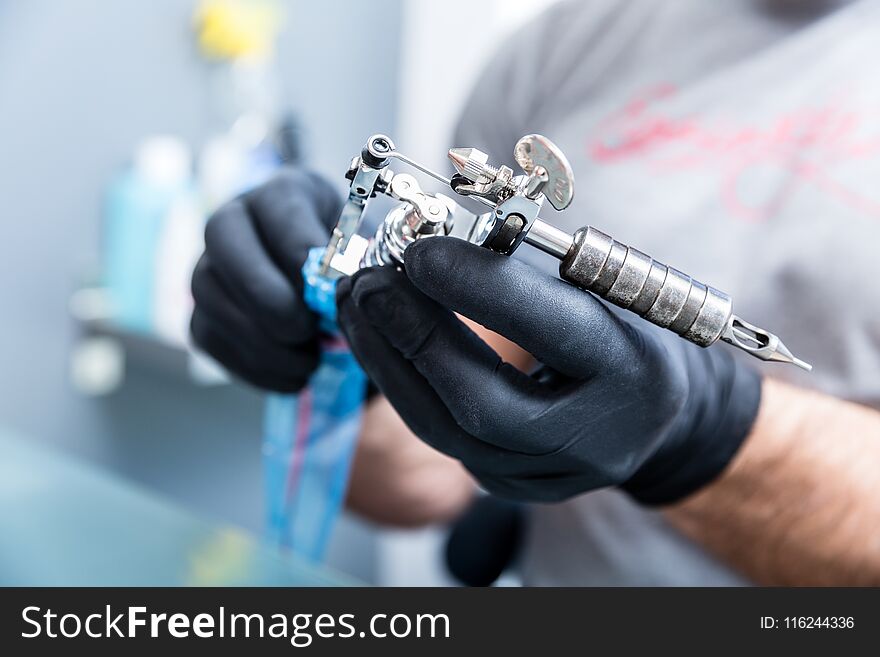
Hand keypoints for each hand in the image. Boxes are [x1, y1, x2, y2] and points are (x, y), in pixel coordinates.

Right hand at [191, 169, 341, 391]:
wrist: (325, 290)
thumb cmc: (349, 263)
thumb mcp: (363, 248)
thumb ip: (360, 262)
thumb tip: (355, 289)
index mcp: (281, 194)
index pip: (277, 207)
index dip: (300, 251)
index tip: (330, 289)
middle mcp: (232, 220)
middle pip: (223, 243)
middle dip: (269, 297)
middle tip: (310, 330)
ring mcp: (207, 267)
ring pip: (210, 298)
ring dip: (262, 340)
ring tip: (309, 362)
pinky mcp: (200, 313)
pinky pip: (211, 339)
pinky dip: (254, 366)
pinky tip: (294, 377)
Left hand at [336, 237, 761, 503]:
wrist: (647, 411)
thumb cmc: (620, 329)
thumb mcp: (601, 288)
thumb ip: (529, 271)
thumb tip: (436, 244)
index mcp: (635, 371)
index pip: (549, 330)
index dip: (477, 289)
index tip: (419, 250)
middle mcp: (596, 439)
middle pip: (483, 402)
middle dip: (414, 337)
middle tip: (368, 283)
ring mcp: (552, 476)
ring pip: (448, 432)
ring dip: (390, 364)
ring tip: (357, 305)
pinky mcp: (514, 486)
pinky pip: (445, 440)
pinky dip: (405, 387)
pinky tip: (379, 344)